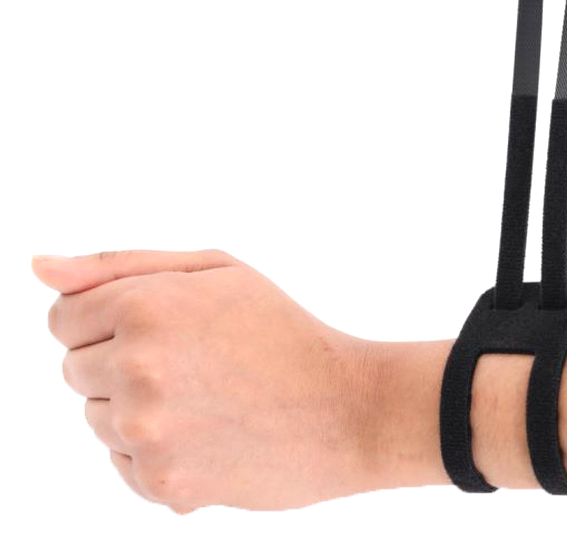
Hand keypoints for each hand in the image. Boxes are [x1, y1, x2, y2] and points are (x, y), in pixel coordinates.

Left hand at [35, 249, 424, 512]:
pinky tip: (209, 431)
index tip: (152, 324)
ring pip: (95, 416)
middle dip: (119, 359)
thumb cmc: (282, 330)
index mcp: (146, 307)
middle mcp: (134, 370)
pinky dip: (154, 448)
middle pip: (74, 367)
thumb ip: (119, 265)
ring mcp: (145, 432)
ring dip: (134, 406)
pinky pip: (122, 460)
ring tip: (204, 396)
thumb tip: (39, 267)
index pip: (61, 317)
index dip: (106, 317)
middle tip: (192, 358)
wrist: (345, 408)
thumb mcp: (215, 271)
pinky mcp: (159, 483)